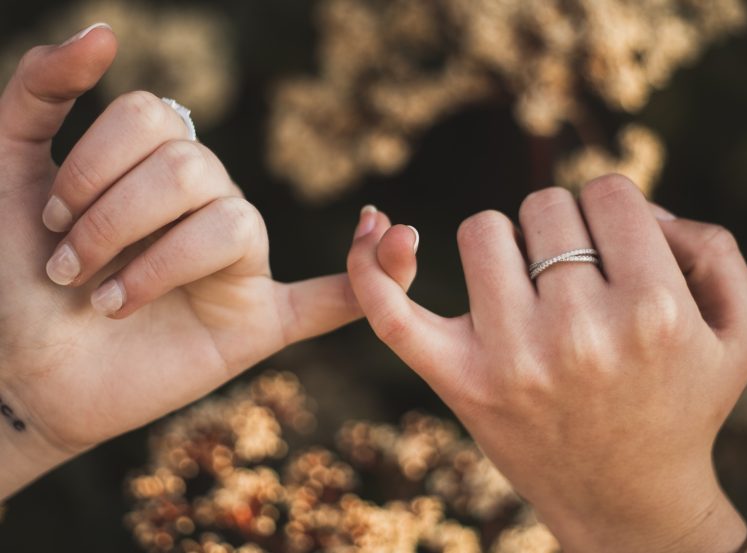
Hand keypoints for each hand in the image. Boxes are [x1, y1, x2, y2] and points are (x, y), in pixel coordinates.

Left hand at [0, 25, 392, 498]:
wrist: (20, 373)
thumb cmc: (10, 274)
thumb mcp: (4, 170)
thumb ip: (38, 92)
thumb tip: (109, 32)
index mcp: (160, 167)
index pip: (160, 122)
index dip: (97, 163)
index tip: (46, 219)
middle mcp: (207, 207)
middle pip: (193, 169)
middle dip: (114, 217)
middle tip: (69, 270)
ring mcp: (237, 267)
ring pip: (230, 225)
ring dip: (156, 264)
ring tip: (108, 305)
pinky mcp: (255, 324)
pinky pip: (326, 302)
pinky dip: (368, 277)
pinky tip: (397, 246)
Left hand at [348, 176, 746, 551]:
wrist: (627, 500)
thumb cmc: (682, 406)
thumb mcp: (739, 331)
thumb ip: (709, 247)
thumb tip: (634, 205)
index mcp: (654, 311)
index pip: (607, 194)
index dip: (610, 212)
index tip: (611, 248)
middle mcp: (579, 333)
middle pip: (543, 207)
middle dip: (560, 231)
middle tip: (573, 281)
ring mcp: (511, 359)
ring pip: (481, 232)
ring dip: (503, 244)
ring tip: (527, 287)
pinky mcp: (459, 382)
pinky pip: (393, 312)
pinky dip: (372, 269)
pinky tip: (375, 227)